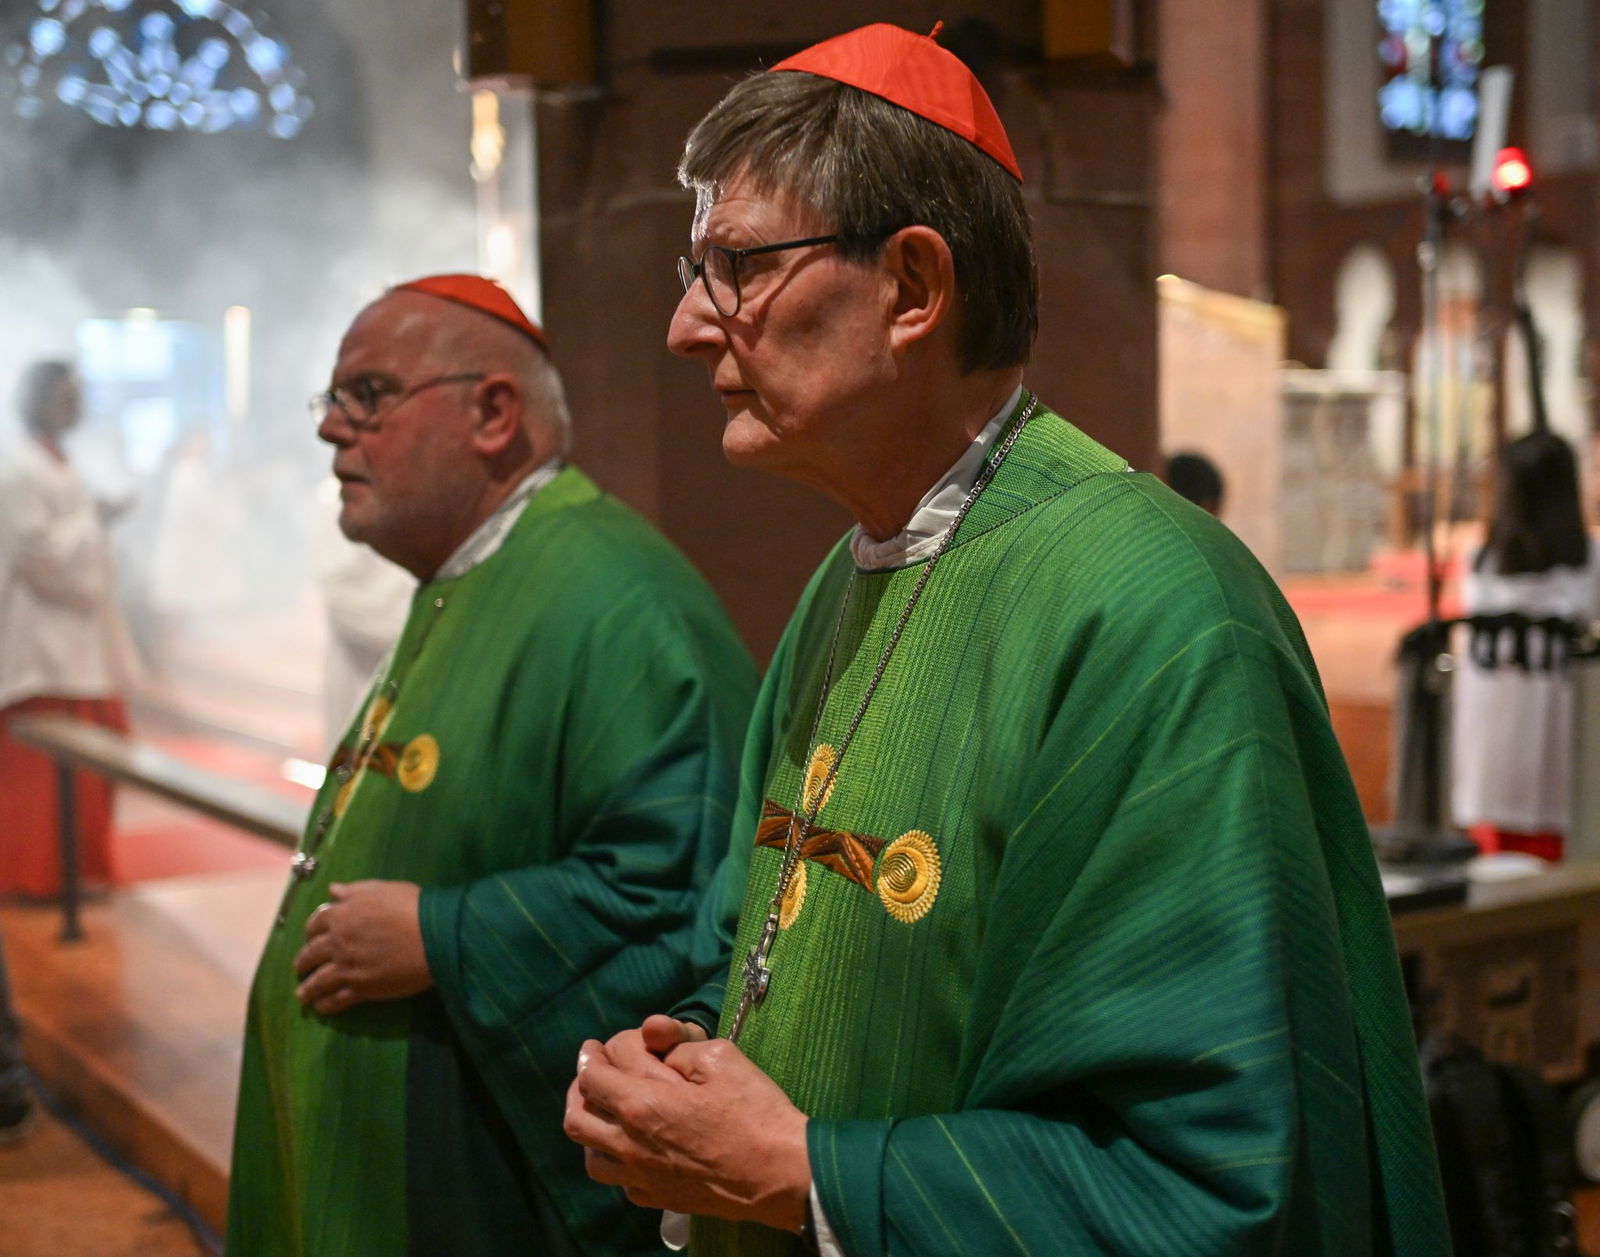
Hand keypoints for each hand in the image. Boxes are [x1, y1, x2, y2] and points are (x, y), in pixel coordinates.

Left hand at [292, 880, 429, 1013]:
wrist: (433, 936)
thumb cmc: (412, 907)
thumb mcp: (382, 889)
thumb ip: (354, 890)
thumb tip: (331, 889)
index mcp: (342, 915)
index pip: (316, 923)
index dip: (310, 931)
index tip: (310, 937)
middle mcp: (338, 942)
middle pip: (310, 955)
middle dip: (302, 962)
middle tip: (299, 968)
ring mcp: (347, 967)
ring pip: (318, 981)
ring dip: (307, 989)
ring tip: (302, 996)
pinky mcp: (361, 988)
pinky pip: (336, 999)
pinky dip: (325, 1005)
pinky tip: (322, 1007)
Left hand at [564, 1021, 809, 1230]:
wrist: (779, 1175)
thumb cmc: (754, 1112)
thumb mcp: (721, 1057)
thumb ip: (679, 1045)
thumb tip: (658, 1045)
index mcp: (642, 1103)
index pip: (595, 1072)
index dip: (596, 1053)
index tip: (603, 1046)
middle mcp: (629, 1143)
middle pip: (576, 1114)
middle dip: (580, 1085)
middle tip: (595, 1068)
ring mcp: (639, 1176)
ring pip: (588, 1151)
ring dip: (591, 1123)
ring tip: (607, 1107)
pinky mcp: (654, 1197)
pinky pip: (615, 1177)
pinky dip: (612, 1155)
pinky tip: (632, 1143)